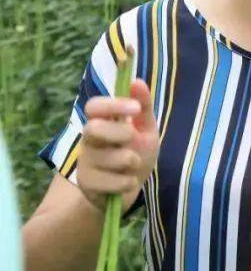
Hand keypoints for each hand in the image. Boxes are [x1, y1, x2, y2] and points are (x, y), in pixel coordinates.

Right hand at [78, 80, 158, 212]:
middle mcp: (88, 141)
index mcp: (101, 123)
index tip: (136, 108)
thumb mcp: (145, 129)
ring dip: (132, 162)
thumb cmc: (136, 153)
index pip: (94, 106)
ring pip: (111, 158)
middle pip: (93, 128)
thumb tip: (137, 81)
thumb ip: (143, 107)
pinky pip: (115, 182)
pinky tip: (127, 181)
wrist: (127, 189)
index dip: (113, 105)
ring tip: (132, 165)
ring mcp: (85, 163)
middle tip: (133, 138)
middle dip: (119, 133)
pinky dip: (129, 182)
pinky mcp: (87, 185)